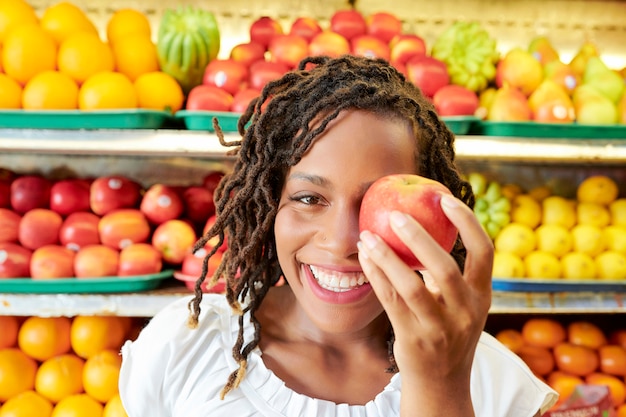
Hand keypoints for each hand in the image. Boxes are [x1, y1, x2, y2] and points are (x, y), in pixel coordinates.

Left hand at [357, 193, 492, 415]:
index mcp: (482, 296)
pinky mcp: (414, 340)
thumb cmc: (448, 332)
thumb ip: (451, 274)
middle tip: (394, 214)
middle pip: (444, 267)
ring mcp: (440, 328)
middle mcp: (466, 312)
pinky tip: (365, 258)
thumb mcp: (462, 305)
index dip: (467, 222)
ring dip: (386, 257)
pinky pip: (390, 301)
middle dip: (418, 237)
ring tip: (367, 236)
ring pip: (411, 285)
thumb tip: (427, 226)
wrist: (442, 384)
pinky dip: (376, 275)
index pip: (484, 252)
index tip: (444, 198)